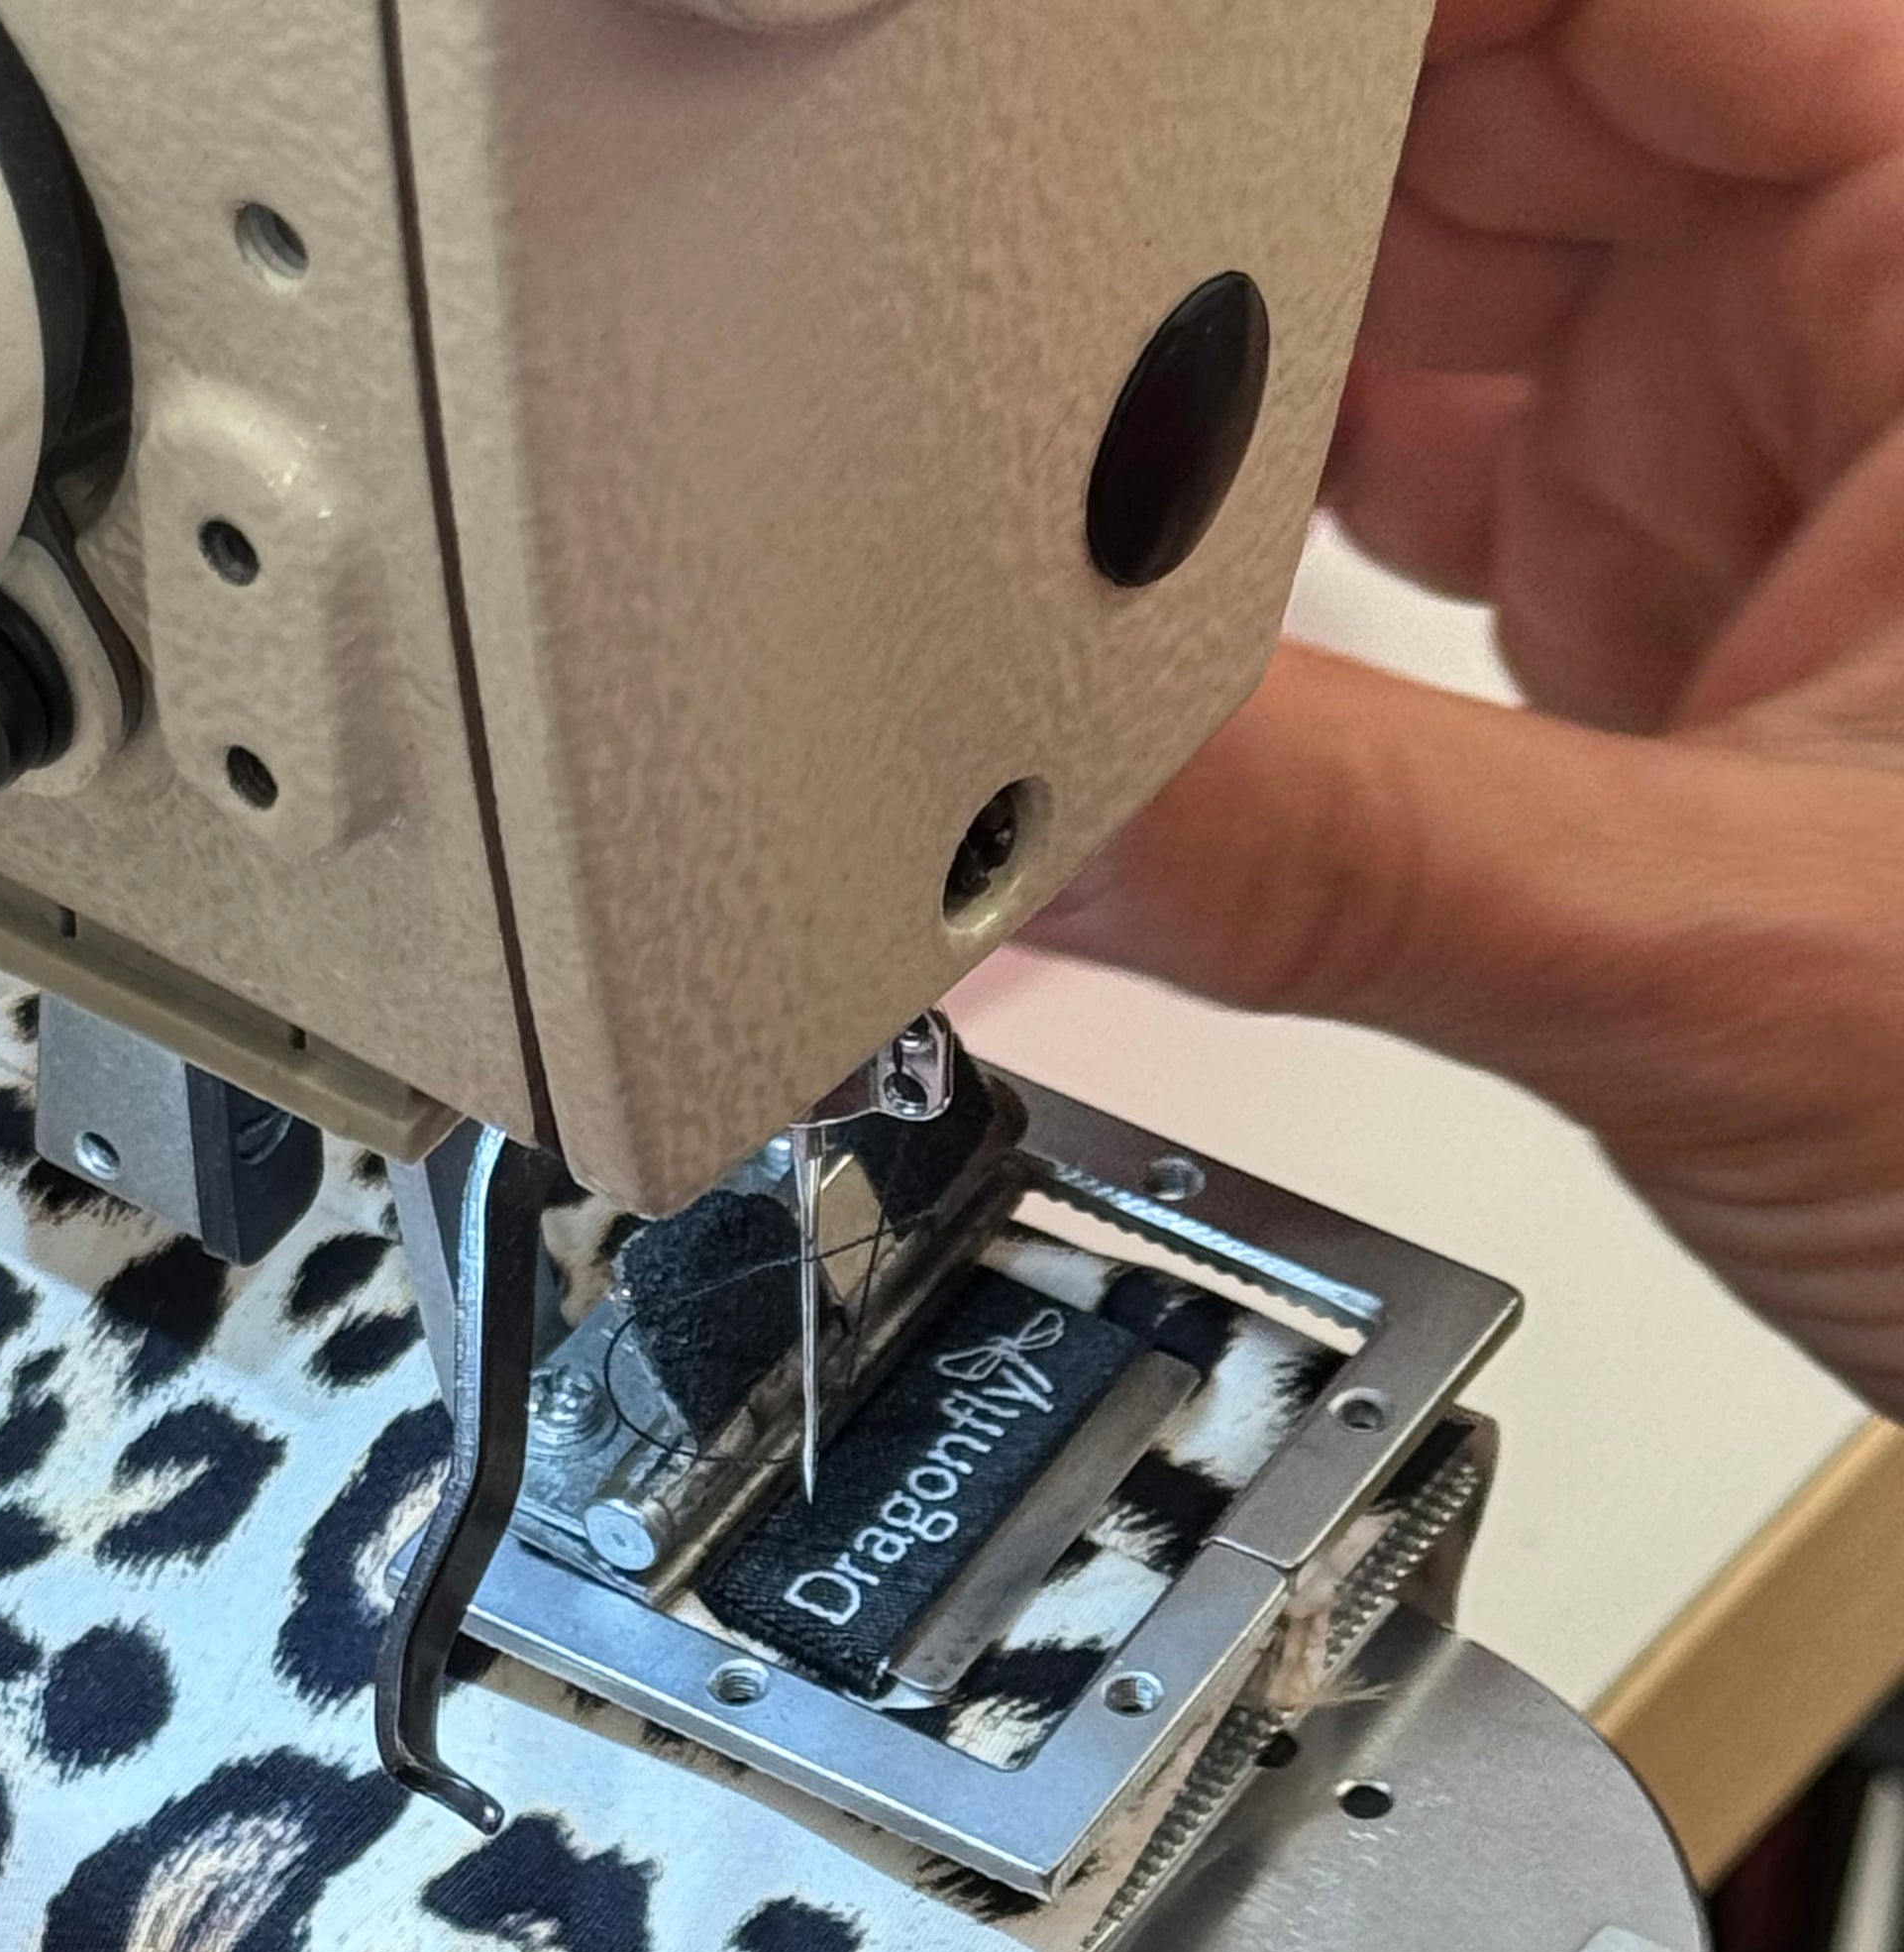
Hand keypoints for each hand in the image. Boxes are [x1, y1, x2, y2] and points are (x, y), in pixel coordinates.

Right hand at [1040, 0, 1903, 1417]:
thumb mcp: (1730, 950)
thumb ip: (1354, 863)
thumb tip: (1037, 802)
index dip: (1376, 12)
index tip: (1155, 61)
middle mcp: (1871, 321)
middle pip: (1503, 97)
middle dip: (1264, 168)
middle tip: (1042, 268)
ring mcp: (1769, 464)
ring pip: (1451, 291)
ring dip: (1250, 368)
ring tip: (1064, 452)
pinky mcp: (1678, 617)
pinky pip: (1438, 479)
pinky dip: (1287, 536)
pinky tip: (1169, 594)